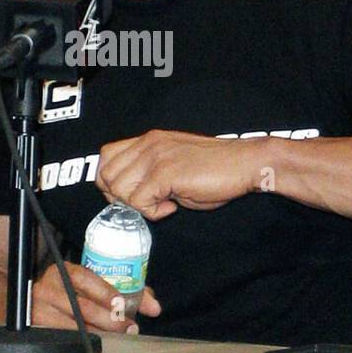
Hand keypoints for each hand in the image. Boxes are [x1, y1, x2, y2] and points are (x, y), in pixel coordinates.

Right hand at [31, 260, 161, 333]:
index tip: (128, 307)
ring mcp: (39, 309)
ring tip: (119, 339)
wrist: (27, 304)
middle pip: (83, 307)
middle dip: (111, 320)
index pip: (89, 280)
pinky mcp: (34, 328)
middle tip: (130, 328)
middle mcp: (49, 286)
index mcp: (64, 270)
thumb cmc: (67, 293)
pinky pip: (62, 339)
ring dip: (100, 334)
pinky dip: (82, 343)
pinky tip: (96, 345)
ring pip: (74, 327)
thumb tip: (153, 304)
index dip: (110, 294)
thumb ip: (119, 290)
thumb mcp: (87, 284)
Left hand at [96, 129, 261, 220]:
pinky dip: (153, 212)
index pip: (106, 156)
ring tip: (162, 204)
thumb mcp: (174, 163)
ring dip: (138, 205)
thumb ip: (149, 171)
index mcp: (149, 140)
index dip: (112, 181)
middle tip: (147, 204)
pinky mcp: (165, 173)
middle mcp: (148, 144)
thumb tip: (128, 194)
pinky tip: (172, 206)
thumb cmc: (216, 168)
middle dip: (121, 197)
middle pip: (106, 175)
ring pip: (119, 189)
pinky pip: (139, 202)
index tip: (133, 195)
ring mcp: (155, 156)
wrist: (245, 164)